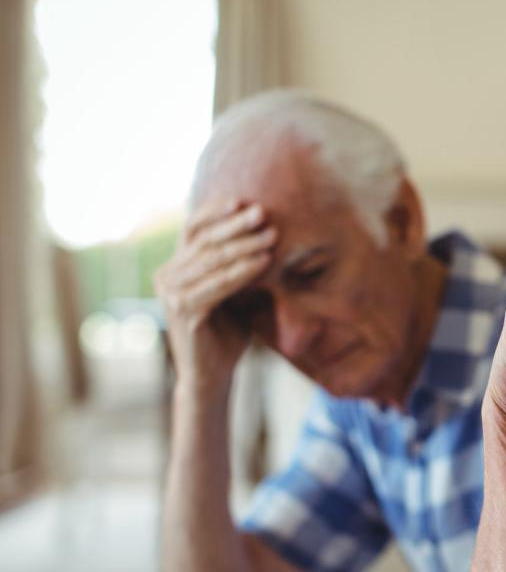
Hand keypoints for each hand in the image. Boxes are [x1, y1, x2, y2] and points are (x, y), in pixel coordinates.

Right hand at [154, 201, 276, 396]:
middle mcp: (167, 275)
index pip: (194, 228)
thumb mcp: (235, 289)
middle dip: (237, 225)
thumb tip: (267, 229)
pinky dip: (243, 272)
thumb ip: (239, 263)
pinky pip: (219, 285)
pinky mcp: (184, 311)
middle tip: (263, 212)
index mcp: (177, 266)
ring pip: (212, 260)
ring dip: (245, 246)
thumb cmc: (228, 329)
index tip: (243, 199)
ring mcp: (172, 294)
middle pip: (205, 241)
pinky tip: (265, 262)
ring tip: (272, 235)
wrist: (214, 372)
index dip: (216, 212)